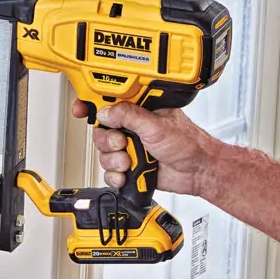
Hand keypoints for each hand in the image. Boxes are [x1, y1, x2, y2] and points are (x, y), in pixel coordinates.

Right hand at [72, 99, 224, 197]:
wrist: (199, 172)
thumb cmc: (188, 144)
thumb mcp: (157, 125)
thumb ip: (130, 116)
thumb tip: (106, 112)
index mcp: (139, 111)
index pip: (109, 102)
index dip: (91, 104)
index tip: (80, 109)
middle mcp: (133, 128)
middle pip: (101, 132)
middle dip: (107, 142)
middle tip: (121, 145)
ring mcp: (132, 148)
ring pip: (104, 154)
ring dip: (113, 161)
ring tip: (129, 162)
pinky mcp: (132, 168)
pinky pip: (111, 173)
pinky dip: (115, 176)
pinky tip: (127, 175)